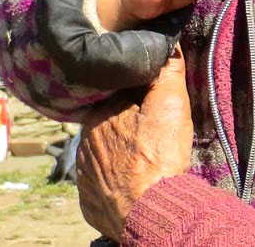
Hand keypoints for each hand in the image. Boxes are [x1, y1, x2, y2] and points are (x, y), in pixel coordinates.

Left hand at [77, 48, 193, 239]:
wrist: (146, 211)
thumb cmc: (157, 156)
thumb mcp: (170, 104)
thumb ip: (167, 71)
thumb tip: (167, 43)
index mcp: (98, 114)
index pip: (118, 93)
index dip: (139, 94)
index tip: (155, 101)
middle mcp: (83, 141)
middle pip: (110, 122)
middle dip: (128, 122)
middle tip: (153, 131)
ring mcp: (84, 172)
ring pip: (104, 150)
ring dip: (120, 150)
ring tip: (145, 156)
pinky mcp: (89, 198)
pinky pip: (103, 179)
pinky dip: (117, 176)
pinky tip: (135, 178)